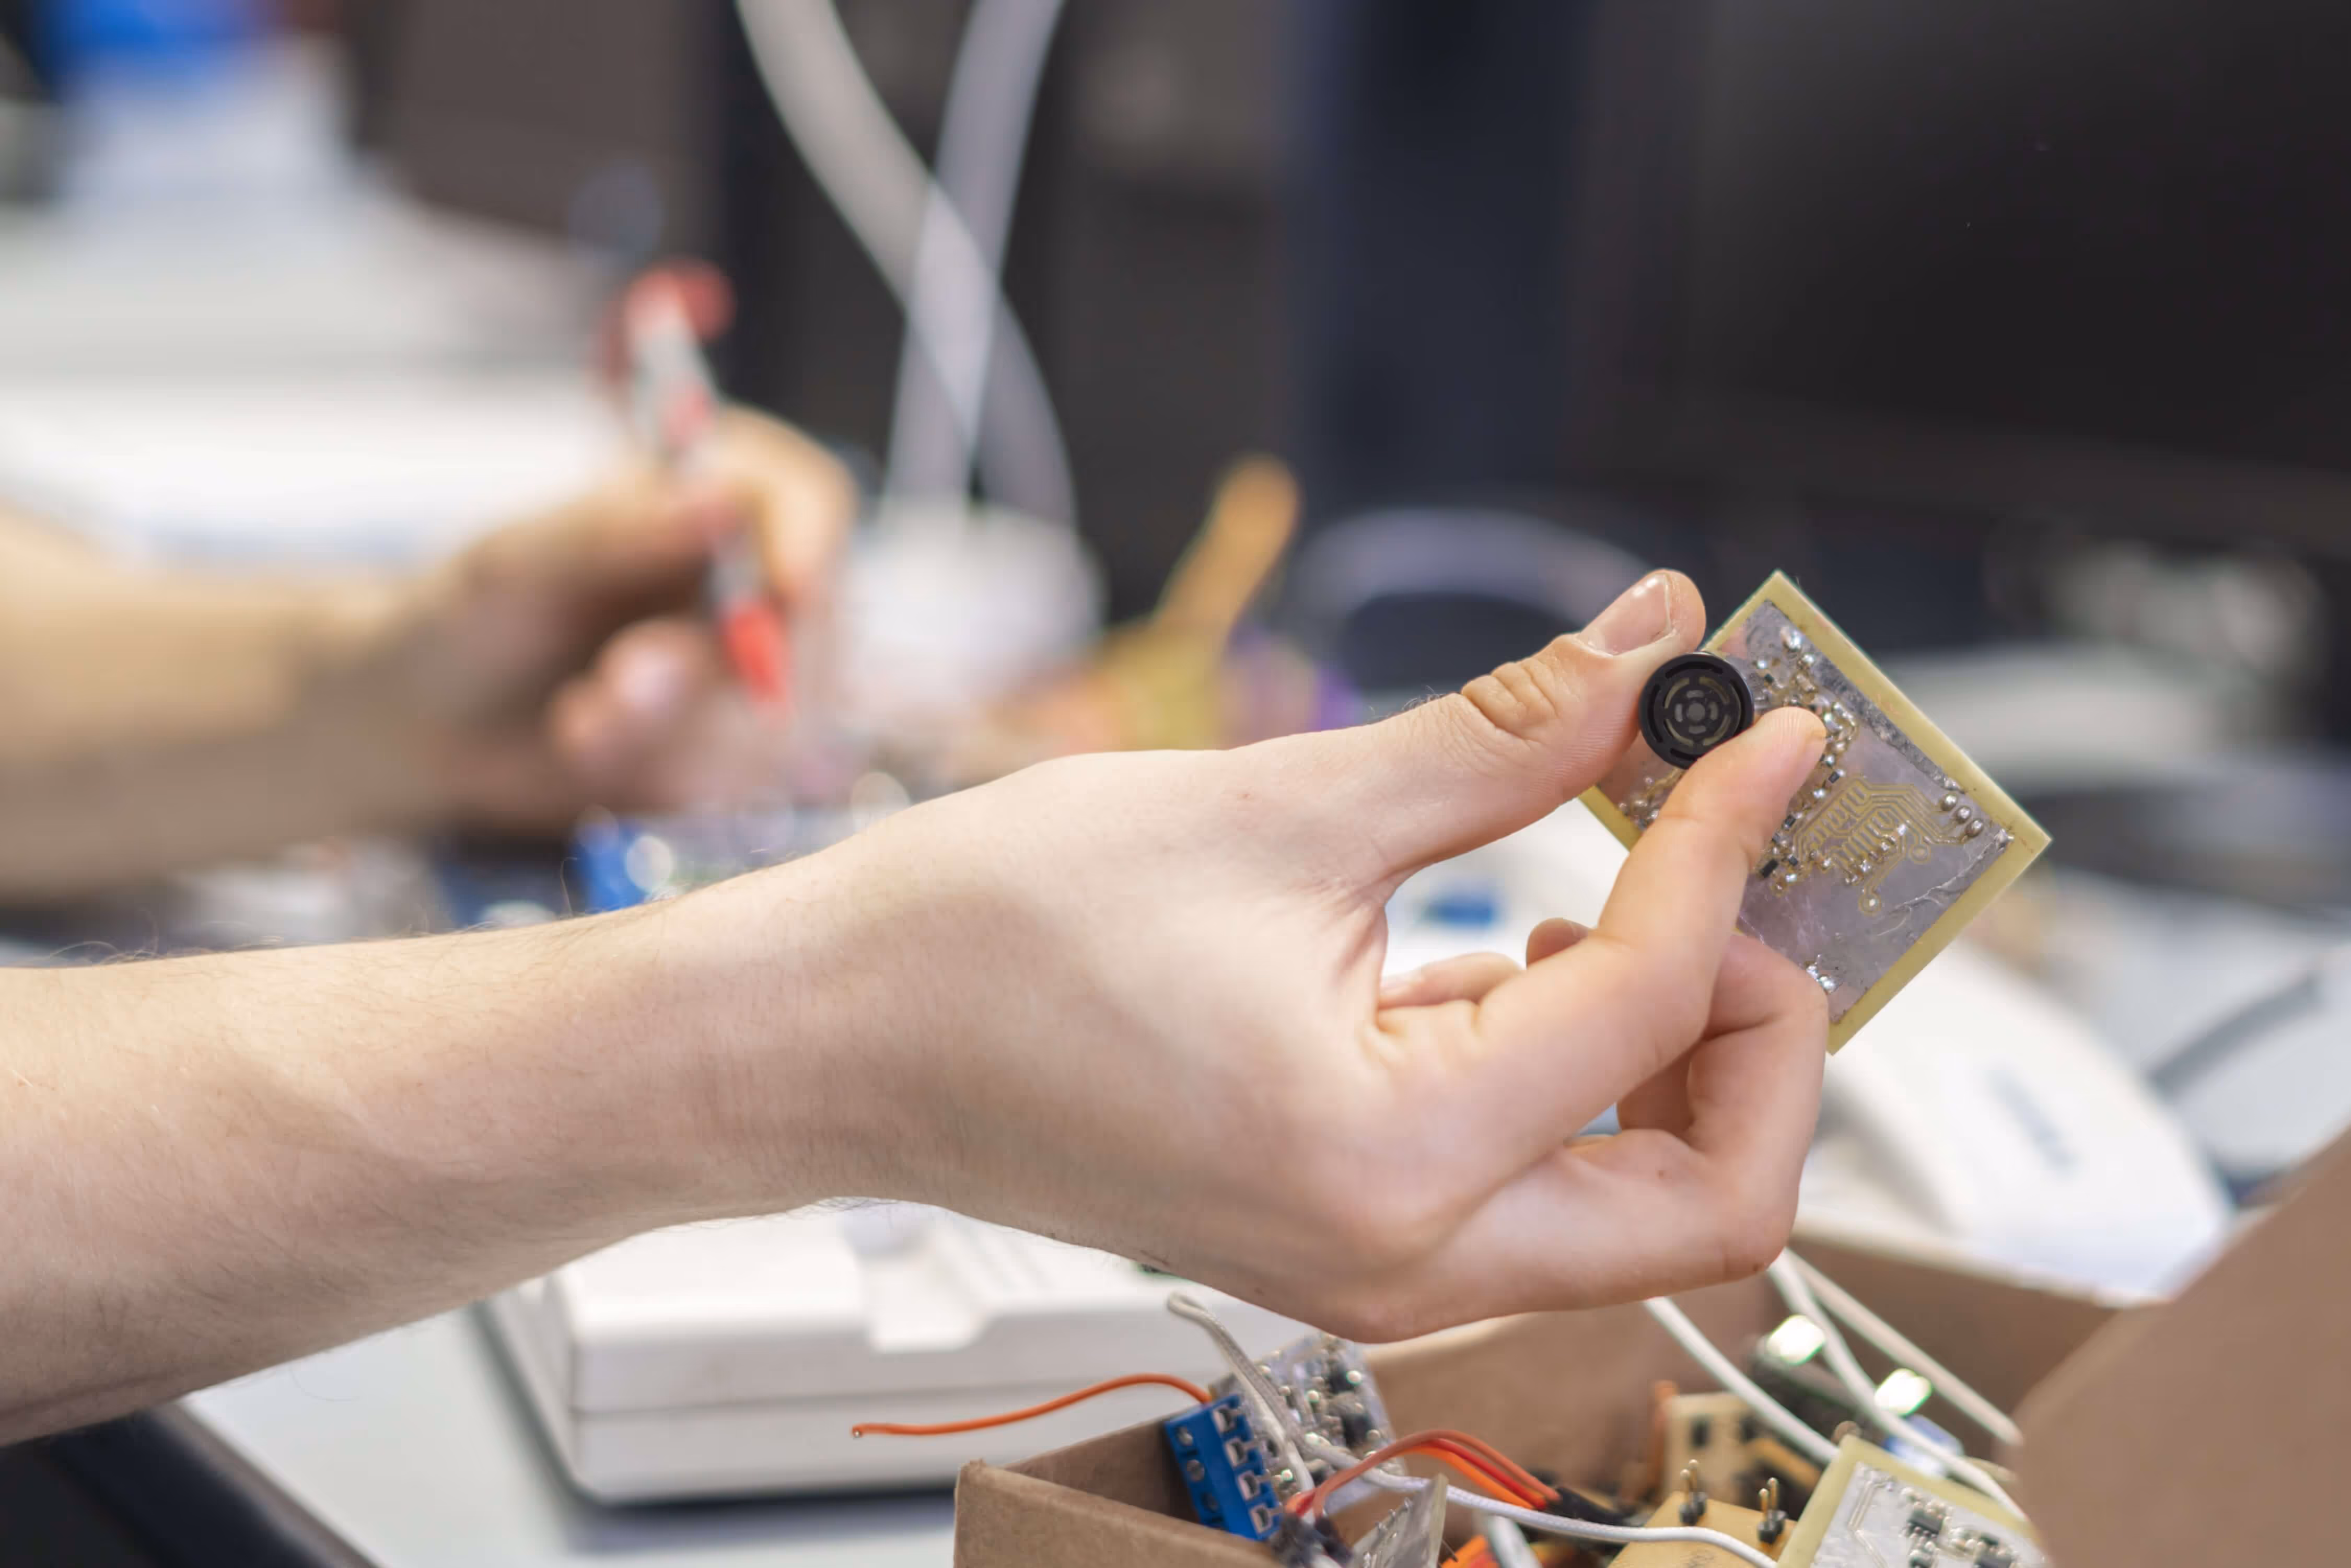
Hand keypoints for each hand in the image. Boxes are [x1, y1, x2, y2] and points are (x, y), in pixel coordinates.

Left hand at [378, 409, 856, 830]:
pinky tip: (594, 757)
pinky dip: (661, 777)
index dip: (810, 542)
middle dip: (710, 676)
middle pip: (811, 627)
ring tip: (576, 727)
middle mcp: (754, 583)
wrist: (425, 729)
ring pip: (778, 721)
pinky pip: (740, 784)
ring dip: (670, 735)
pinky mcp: (739, 758)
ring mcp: (757, 676)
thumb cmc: (461, 619)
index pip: (808, 501)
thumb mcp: (515, 565)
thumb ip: (615, 531)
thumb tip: (721, 499)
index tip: (786, 589)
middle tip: (611, 690)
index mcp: (710, 494)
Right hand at [681, 570, 1830, 1336]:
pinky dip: (1569, 1064)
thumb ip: (1497, 739)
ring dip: (1674, 1047)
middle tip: (1732, 869)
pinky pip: (1529, 1181)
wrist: (840, 1034)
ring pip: (1634, 1202)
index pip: (1649, 1002)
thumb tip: (1646, 649)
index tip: (1754, 732)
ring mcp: (1374, 1262)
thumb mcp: (1275, 809)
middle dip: (1763, 1027)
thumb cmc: (994, 935)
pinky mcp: (1346, 1231)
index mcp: (1384, 1164)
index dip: (1725, 843)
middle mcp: (1397, 1257)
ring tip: (1625, 879)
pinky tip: (1508, 936)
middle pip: (1712, 1201)